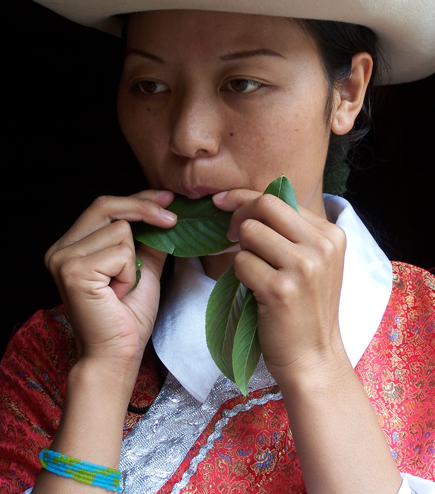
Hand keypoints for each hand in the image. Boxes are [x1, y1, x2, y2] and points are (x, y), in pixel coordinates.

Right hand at [44, 190, 176, 379]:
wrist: (115, 355)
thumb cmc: (126, 318)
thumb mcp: (142, 269)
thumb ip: (148, 242)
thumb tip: (165, 215)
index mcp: (70, 246)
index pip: (103, 207)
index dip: (137, 199)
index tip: (167, 198)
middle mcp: (60, 249)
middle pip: (107, 206)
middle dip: (145, 210)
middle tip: (172, 219)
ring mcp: (63, 258)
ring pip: (120, 230)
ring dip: (133, 261)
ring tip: (122, 287)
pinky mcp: (73, 269)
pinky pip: (121, 252)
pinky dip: (129, 273)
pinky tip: (118, 293)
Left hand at [213, 189, 346, 384]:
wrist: (313, 357)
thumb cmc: (306, 308)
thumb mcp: (312, 262)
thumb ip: (289, 231)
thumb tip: (245, 201)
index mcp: (330, 234)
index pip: (279, 197)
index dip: (245, 197)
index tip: (222, 201)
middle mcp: (321, 246)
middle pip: (264, 205)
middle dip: (239, 215)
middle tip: (231, 236)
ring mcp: (304, 267)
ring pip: (250, 232)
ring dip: (241, 251)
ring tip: (254, 271)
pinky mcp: (282, 290)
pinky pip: (242, 262)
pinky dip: (239, 274)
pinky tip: (254, 289)